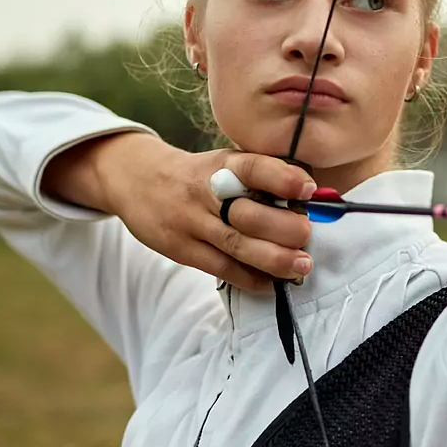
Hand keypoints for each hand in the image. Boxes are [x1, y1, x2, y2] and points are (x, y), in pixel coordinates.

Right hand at [60, 133, 317, 291]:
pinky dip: (248, 277)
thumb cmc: (196, 174)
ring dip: (273, 258)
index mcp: (222, 165)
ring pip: (236, 245)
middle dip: (283, 227)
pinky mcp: (181, 248)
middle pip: (248, 213)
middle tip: (307, 235)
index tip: (308, 188)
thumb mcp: (223, 163)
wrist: (136, 179)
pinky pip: (220, 267)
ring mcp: (192, 223)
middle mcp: (206, 192)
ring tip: (301, 266)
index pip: (252, 168)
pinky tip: (269, 283)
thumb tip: (310, 196)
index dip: (282, 178)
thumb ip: (259, 176)